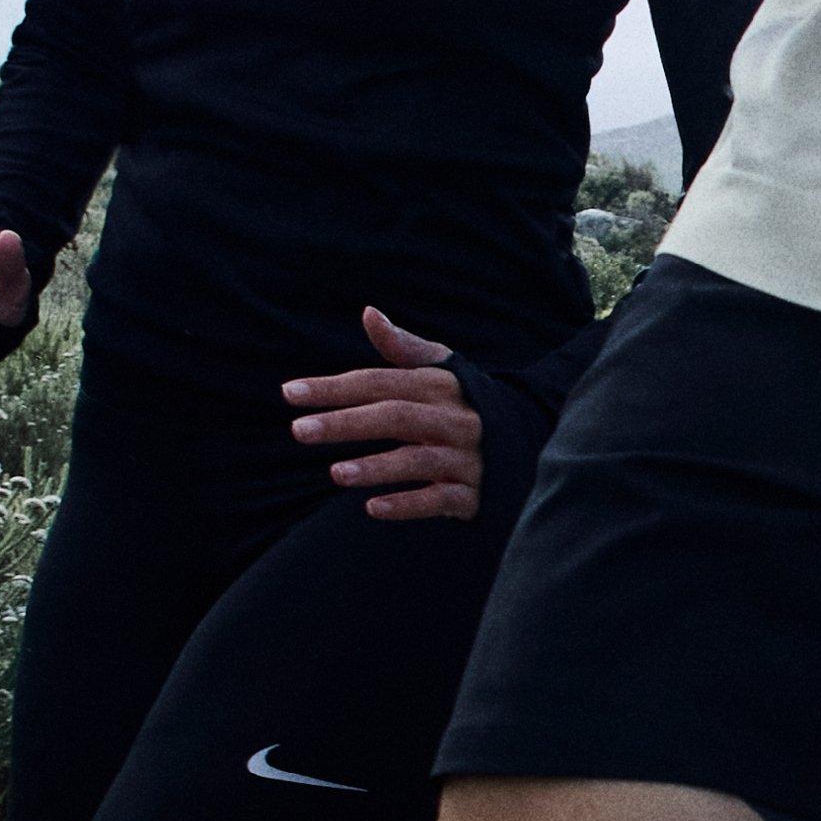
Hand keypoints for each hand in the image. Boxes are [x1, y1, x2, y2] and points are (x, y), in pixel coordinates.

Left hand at [286, 305, 489, 521]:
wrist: (530, 444)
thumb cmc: (465, 403)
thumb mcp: (442, 369)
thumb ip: (402, 346)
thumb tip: (368, 313)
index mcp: (441, 386)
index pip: (381, 382)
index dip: (336, 387)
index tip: (290, 393)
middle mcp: (454, 419)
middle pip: (396, 417)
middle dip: (347, 423)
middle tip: (299, 430)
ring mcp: (465, 458)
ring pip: (418, 461)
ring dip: (376, 467)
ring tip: (334, 473)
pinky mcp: (473, 494)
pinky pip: (440, 501)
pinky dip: (408, 505)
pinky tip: (372, 508)